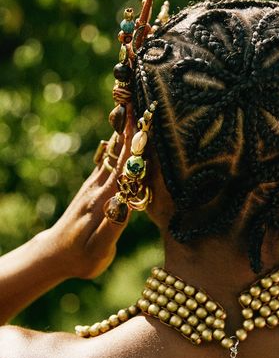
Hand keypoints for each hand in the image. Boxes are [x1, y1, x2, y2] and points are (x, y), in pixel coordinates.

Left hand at [43, 117, 133, 278]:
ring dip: (122, 130)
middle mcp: (99, 188)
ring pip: (112, 153)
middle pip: (119, 152)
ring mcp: (94, 186)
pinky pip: (105, 160)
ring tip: (130, 107)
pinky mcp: (91, 188)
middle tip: (140, 99)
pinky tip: (117, 133)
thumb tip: (128, 201)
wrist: (54, 255)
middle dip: (130, 127)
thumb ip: (113, 226)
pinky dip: (114, 143)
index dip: (136, 144)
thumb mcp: (100, 250)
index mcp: (106, 201)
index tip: (145, 120)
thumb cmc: (82, 258)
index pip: (125, 166)